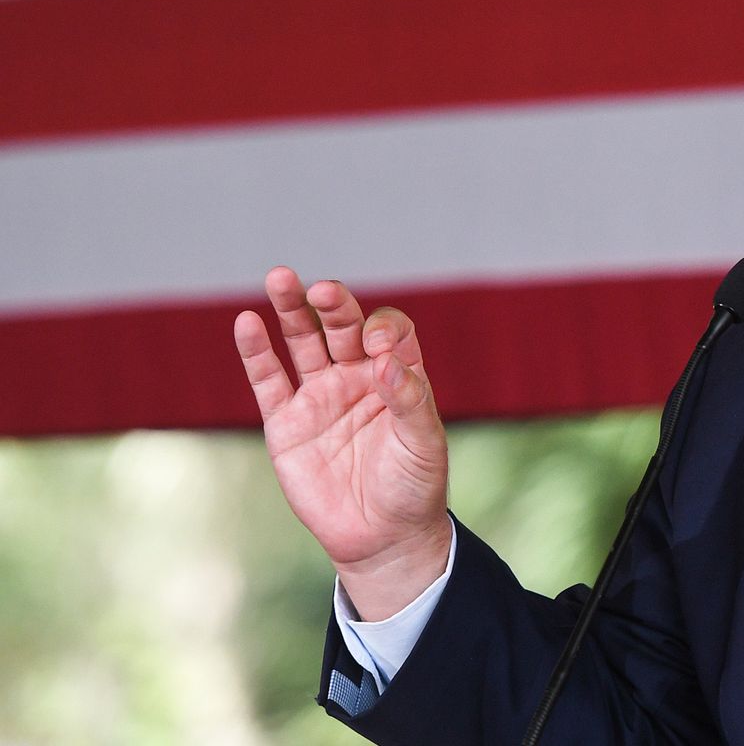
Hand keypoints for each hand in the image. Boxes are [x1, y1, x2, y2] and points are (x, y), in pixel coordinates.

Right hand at [236, 266, 452, 619]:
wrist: (383, 537)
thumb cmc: (414, 486)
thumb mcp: (424, 444)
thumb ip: (410, 400)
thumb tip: (385, 360)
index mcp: (398, 375)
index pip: (389, 331)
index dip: (383, 329)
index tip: (378, 346)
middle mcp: (357, 377)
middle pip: (342, 326)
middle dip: (334, 305)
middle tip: (324, 292)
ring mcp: (319, 396)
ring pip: (302, 342)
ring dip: (291, 309)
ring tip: (280, 278)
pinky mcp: (286, 422)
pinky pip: (268, 380)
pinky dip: (256, 351)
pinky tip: (247, 322)